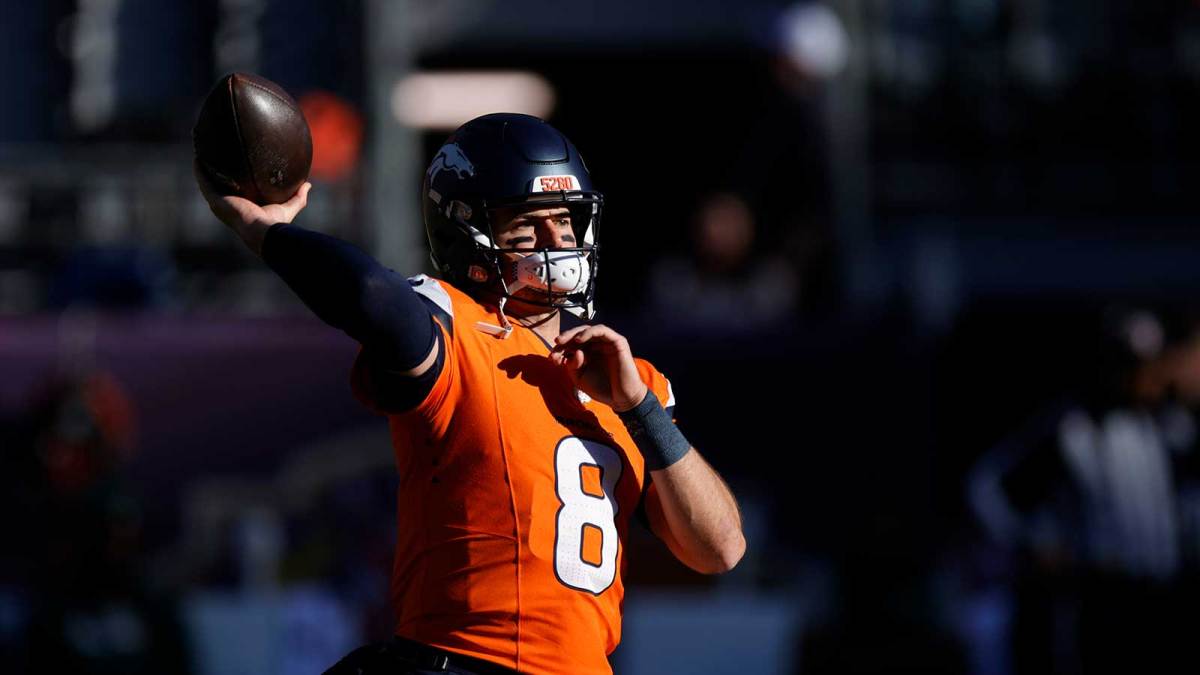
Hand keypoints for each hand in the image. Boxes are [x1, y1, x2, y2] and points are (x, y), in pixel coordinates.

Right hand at [194, 160, 309, 253]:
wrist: (263, 230)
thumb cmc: (274, 223)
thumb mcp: (287, 207)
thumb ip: (298, 197)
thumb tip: (308, 185)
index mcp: (241, 207)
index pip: (234, 192)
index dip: (231, 182)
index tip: (232, 169)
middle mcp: (228, 205)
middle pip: (218, 186)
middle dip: (215, 173)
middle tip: (214, 157)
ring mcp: (219, 203)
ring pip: (208, 183)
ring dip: (204, 169)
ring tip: (202, 152)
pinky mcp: (215, 200)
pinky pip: (204, 182)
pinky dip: (200, 170)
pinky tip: (198, 157)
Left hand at [551, 324, 648, 411]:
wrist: (621, 399)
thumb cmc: (602, 389)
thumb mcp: (579, 378)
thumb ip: (572, 364)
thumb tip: (573, 351)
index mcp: (588, 353)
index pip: (572, 344)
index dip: (560, 349)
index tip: (552, 358)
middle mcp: (598, 345)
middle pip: (578, 334)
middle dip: (565, 338)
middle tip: (556, 343)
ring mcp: (607, 342)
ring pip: (588, 330)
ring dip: (574, 334)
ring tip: (563, 341)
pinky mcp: (617, 341)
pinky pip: (602, 330)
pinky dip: (588, 333)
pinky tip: (578, 340)